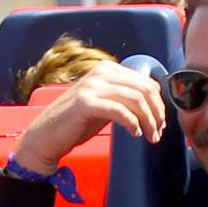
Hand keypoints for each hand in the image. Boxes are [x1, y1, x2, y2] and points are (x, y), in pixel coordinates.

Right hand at [13, 61, 165, 174]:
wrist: (47, 135)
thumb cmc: (78, 121)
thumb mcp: (106, 103)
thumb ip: (125, 98)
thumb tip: (155, 103)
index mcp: (108, 69)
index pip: (146, 82)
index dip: (159, 104)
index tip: (160, 123)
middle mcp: (101, 72)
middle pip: (144, 90)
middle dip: (156, 114)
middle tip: (158, 133)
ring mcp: (92, 86)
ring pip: (135, 100)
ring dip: (148, 121)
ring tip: (150, 136)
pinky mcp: (85, 103)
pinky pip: (119, 111)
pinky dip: (132, 124)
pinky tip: (135, 134)